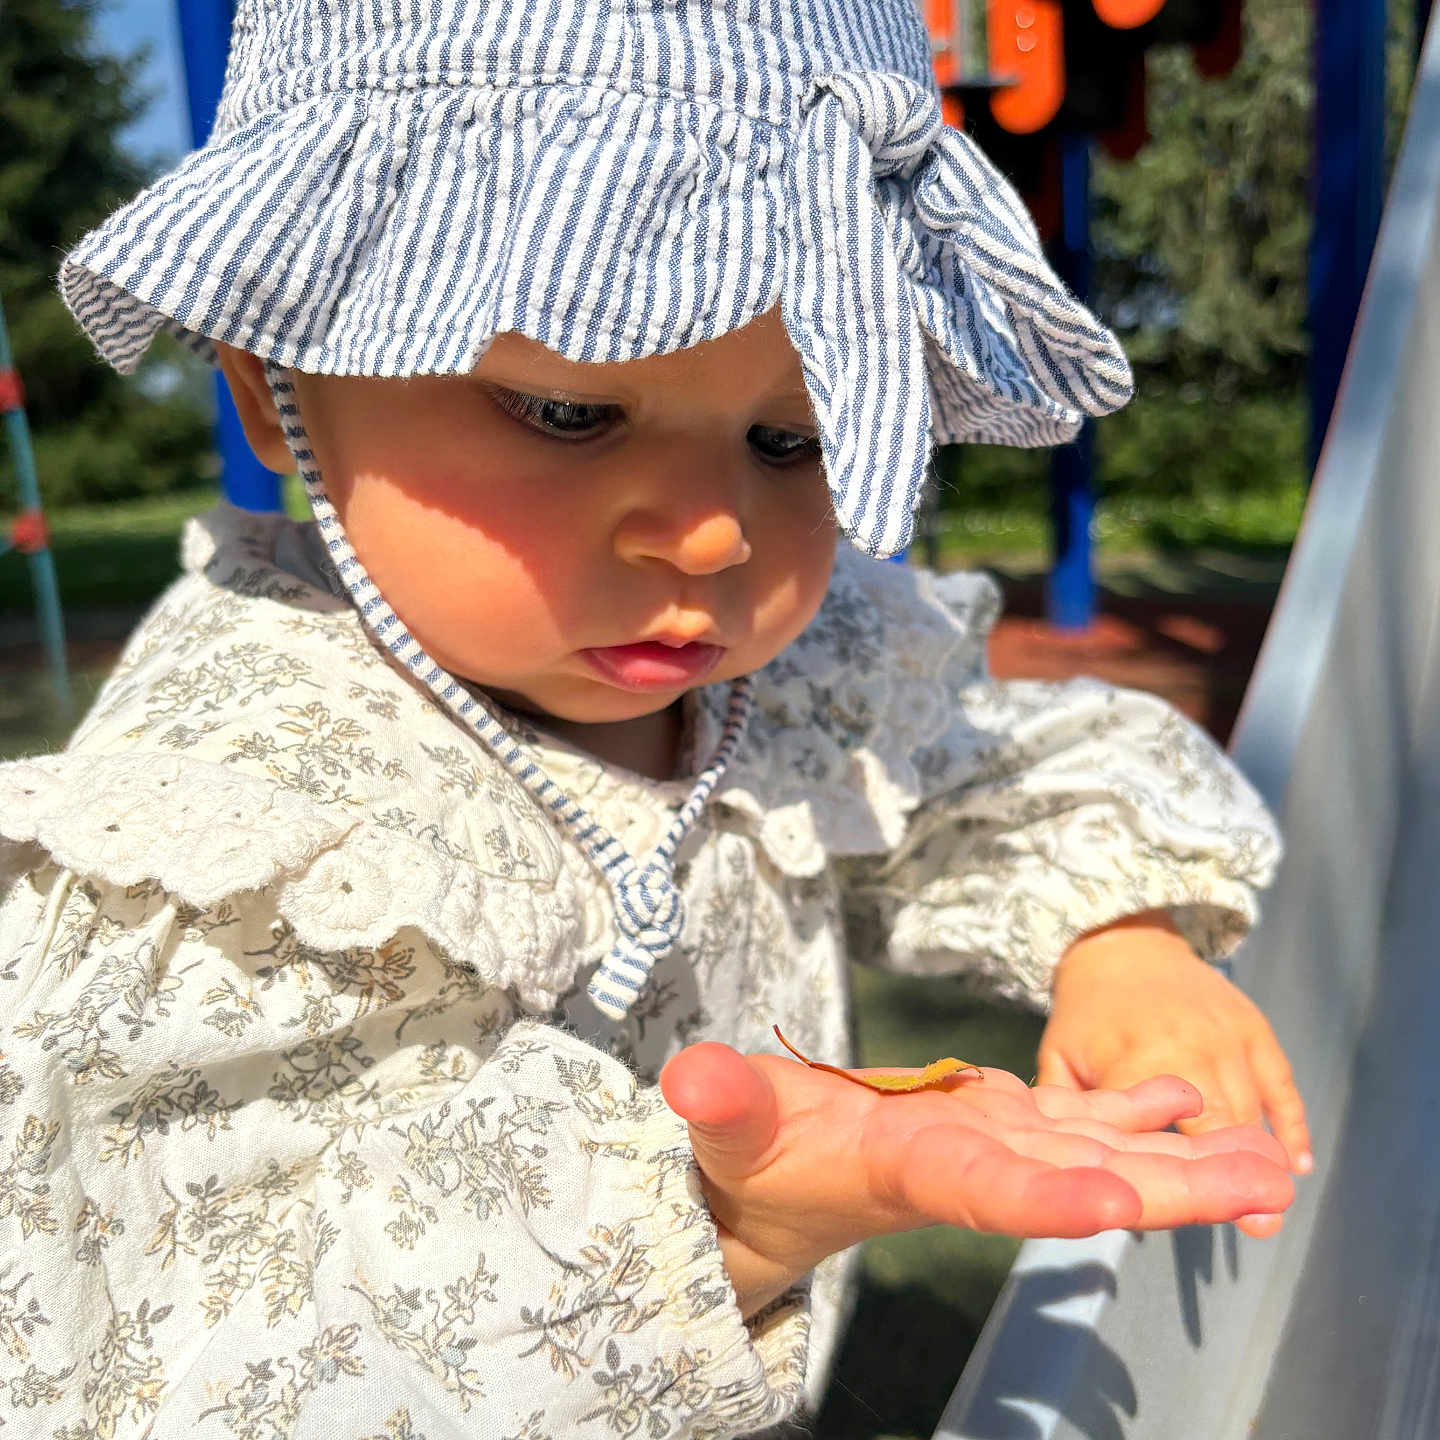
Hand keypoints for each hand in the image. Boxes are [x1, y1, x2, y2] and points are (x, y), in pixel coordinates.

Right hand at [660, 1041, 1292, 1318]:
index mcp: (909, 1169)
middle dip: (1171, 1185)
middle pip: (1079, 1178)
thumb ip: (719, 1104)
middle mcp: (969, 1165)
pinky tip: (1182, 1093)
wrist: (780, 1184)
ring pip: (1097, 1146)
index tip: (1116, 1202)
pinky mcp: (994, 1123)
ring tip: (1269, 1150)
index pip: (984, 1190)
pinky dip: (1133, 1109)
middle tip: (1265, 1180)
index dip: (1047, 1196)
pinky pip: (1075, 1118)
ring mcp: (990, 1143)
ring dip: (1182, 1150)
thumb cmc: (751, 1161)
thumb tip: (690, 1079)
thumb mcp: (729, 1128)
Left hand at [1038, 911, 1311, 1237]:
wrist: (1126, 944)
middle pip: (1217, 1123)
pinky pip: (1281, 1084)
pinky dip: (1293, 1125)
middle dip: (1234, 1174)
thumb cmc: (1087, 1013)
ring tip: (1270, 1204)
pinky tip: (1297, 1163)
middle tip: (1255, 1225)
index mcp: (1132, 1061)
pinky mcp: (1254, 1030)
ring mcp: (1227, 1039)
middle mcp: (1188, 1050)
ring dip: (1263, 1157)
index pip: (1152, 1128)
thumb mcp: (1060, 1055)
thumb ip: (1065, 1108)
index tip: (1187, 1210)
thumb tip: (1070, 1168)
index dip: (1168, 1171)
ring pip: (1252, 1108)